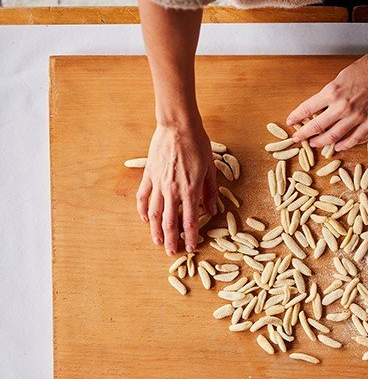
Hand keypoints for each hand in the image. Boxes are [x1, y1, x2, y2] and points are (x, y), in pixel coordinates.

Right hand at [136, 121, 217, 254]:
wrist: (178, 126)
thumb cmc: (197, 144)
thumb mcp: (211, 169)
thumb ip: (210, 192)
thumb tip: (212, 210)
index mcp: (190, 190)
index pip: (190, 221)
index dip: (191, 236)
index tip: (192, 247)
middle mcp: (172, 191)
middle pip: (170, 222)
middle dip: (171, 240)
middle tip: (172, 252)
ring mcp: (158, 184)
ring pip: (154, 214)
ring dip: (155, 230)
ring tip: (157, 242)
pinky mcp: (149, 175)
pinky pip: (143, 197)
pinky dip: (143, 210)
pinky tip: (145, 219)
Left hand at [287, 50, 367, 151]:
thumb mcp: (342, 76)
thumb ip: (331, 92)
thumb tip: (321, 105)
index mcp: (332, 91)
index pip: (308, 108)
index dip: (297, 116)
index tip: (291, 121)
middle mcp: (342, 106)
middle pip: (317, 126)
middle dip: (304, 134)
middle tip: (297, 138)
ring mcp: (356, 116)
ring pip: (333, 136)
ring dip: (321, 142)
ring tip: (314, 144)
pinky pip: (354, 139)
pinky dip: (344, 145)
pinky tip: (338, 147)